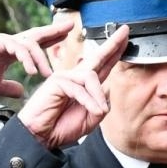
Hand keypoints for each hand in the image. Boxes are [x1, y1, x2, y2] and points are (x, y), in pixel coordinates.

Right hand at [0, 16, 75, 98]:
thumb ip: (10, 88)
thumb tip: (22, 92)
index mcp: (10, 50)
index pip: (35, 43)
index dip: (50, 39)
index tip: (65, 36)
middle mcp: (9, 43)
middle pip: (36, 34)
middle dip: (54, 31)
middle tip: (70, 27)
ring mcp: (4, 41)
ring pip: (30, 44)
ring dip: (41, 59)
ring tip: (48, 74)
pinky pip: (17, 48)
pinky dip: (26, 59)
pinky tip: (32, 71)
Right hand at [16, 27, 128, 148]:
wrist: (40, 136)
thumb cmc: (60, 128)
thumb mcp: (90, 119)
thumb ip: (100, 105)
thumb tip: (107, 89)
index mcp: (83, 86)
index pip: (101, 66)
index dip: (113, 53)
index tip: (124, 40)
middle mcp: (74, 78)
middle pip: (97, 58)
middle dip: (112, 44)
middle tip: (125, 30)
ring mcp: (64, 78)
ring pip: (92, 77)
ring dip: (98, 96)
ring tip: (99, 112)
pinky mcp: (57, 82)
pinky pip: (81, 88)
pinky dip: (89, 101)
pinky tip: (93, 111)